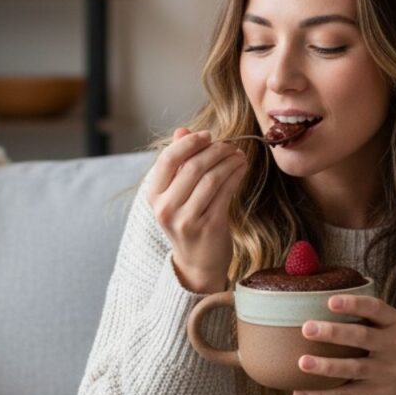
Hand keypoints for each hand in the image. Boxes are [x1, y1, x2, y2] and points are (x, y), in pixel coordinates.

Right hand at [147, 127, 246, 293]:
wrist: (197, 263)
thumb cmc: (188, 222)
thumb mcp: (176, 194)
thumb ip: (178, 163)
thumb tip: (183, 131)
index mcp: (153, 196)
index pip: (167, 160)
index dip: (189, 143)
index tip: (207, 135)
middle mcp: (166, 208)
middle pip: (192, 167)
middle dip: (215, 150)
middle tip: (230, 145)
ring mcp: (187, 219)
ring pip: (211, 178)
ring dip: (229, 161)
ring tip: (239, 155)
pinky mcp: (209, 226)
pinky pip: (226, 191)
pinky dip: (236, 175)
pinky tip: (242, 168)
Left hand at [293, 295, 395, 394]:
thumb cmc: (387, 338)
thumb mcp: (385, 321)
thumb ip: (360, 310)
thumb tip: (314, 296)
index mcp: (391, 322)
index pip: (376, 309)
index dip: (354, 304)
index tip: (330, 301)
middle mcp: (390, 345)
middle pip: (364, 337)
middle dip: (335, 333)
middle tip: (307, 328)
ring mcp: (383, 370)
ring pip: (355, 368)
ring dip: (328, 366)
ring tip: (303, 362)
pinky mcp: (374, 390)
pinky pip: (346, 393)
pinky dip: (322, 393)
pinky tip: (300, 390)